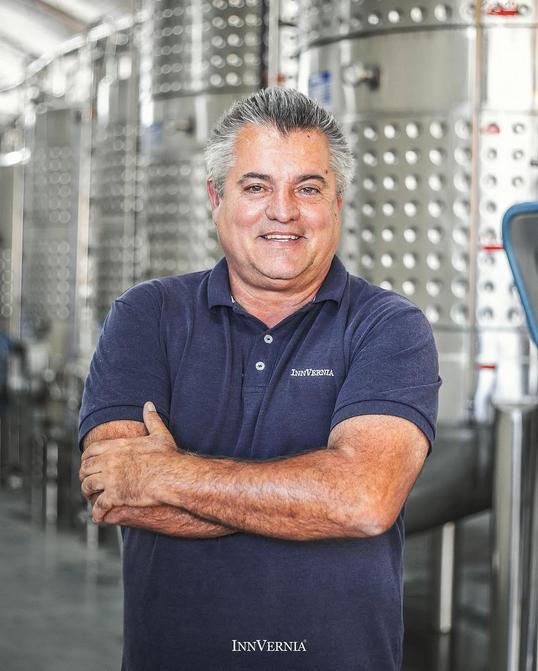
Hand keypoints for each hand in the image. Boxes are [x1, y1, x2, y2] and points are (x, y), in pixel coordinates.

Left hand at [79, 401, 178, 522]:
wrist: (172, 476)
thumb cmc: (168, 458)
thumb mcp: (160, 435)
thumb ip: (152, 419)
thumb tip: (149, 404)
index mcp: (118, 447)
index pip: (92, 450)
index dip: (87, 456)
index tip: (87, 461)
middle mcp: (110, 461)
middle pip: (86, 467)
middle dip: (84, 474)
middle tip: (85, 479)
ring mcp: (110, 479)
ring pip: (88, 486)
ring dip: (87, 492)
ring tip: (90, 497)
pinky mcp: (115, 496)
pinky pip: (99, 506)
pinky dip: (97, 513)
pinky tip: (98, 516)